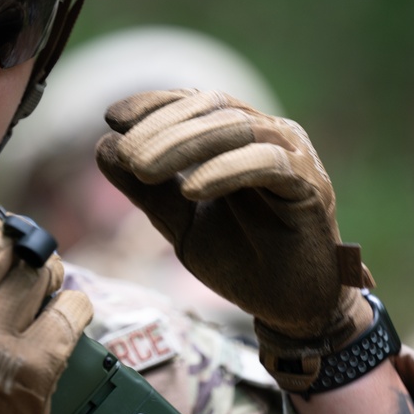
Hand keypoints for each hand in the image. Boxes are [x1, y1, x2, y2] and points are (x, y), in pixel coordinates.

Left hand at [95, 89, 372, 391]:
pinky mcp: (311, 186)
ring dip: (184, 145)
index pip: (196, 103)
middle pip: (212, 109)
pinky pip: (267, 164)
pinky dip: (225, 171)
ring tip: (143, 171)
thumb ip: (146, 189)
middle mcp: (271, 136)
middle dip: (162, 128)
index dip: (155, 104)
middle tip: (126, 154)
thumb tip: (102, 147)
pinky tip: (191, 189)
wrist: (291, 310)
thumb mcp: (181, 222)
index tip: (112, 116)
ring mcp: (295, 157)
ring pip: (236, 128)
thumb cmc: (241, 262)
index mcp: (242, 138)